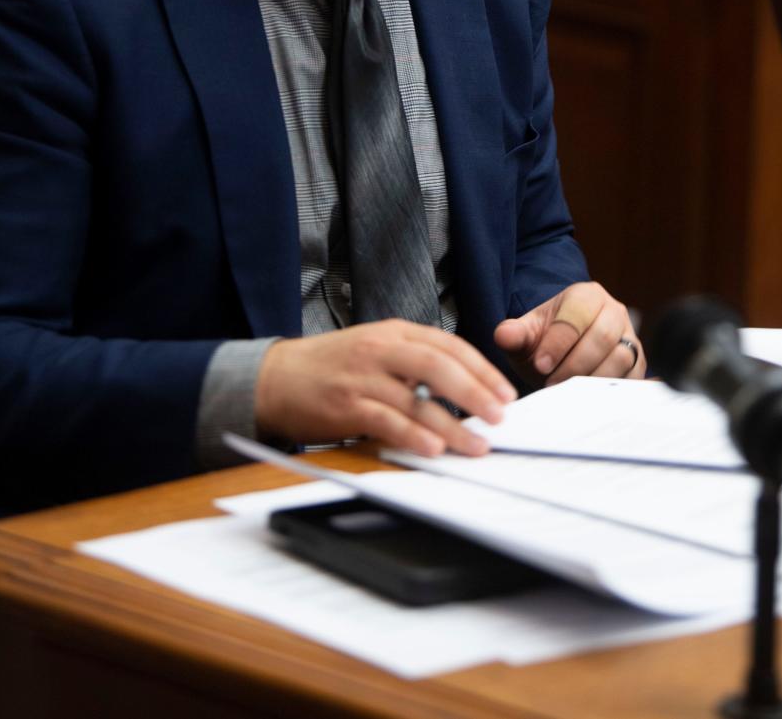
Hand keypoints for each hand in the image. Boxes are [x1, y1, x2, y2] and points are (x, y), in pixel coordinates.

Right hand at [255, 320, 516, 456]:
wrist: (276, 377)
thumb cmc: (332, 367)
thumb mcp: (376, 348)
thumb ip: (413, 360)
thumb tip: (463, 387)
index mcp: (393, 331)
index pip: (447, 344)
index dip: (480, 369)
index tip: (504, 392)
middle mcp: (379, 348)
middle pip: (437, 365)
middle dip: (474, 391)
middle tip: (498, 416)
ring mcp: (361, 376)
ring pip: (415, 398)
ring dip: (450, 424)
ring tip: (476, 444)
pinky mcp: (344, 405)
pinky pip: (385, 420)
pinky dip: (412, 435)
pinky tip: (433, 449)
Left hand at [494, 281, 645, 386]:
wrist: (562, 355)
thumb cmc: (545, 342)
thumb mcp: (526, 335)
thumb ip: (514, 333)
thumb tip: (504, 335)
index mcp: (586, 295)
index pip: (576, 316)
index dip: (558, 342)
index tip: (540, 364)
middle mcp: (613, 311)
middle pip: (602, 337)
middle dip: (575, 364)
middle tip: (552, 383)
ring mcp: (629, 336)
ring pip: (621, 358)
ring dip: (593, 379)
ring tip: (568, 393)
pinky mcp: (638, 362)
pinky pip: (633, 378)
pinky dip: (613, 392)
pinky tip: (590, 400)